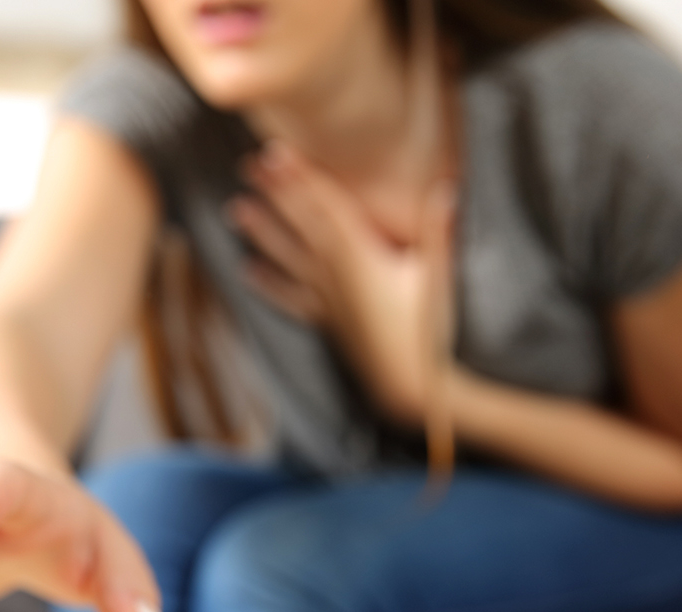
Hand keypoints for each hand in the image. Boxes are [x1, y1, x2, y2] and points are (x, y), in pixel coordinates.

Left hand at [229, 141, 456, 425]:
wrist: (416, 388)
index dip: (300, 178)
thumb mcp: (441, 277)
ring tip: (235, 209)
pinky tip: (248, 272)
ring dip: (262, 232)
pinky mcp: (330, 323)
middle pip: (300, 226)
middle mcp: (336, 276)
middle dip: (275, 194)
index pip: (325, 207)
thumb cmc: (431, 332)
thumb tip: (446, 189)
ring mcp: (329, 301)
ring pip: (288, 258)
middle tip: (246, 167)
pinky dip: (269, 284)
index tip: (274, 154)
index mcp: (361, 258)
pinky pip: (291, 299)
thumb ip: (438, 232)